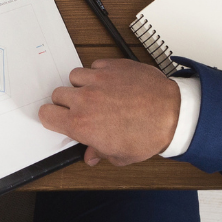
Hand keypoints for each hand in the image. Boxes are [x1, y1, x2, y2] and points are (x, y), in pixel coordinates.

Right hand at [39, 58, 180, 166]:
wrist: (174, 114)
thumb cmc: (150, 135)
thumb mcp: (123, 155)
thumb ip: (100, 153)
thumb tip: (91, 155)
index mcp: (81, 124)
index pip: (46, 114)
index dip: (52, 117)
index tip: (59, 117)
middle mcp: (84, 99)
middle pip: (57, 94)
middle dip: (68, 101)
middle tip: (84, 108)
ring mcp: (96, 80)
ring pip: (74, 77)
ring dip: (82, 84)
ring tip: (98, 93)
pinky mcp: (110, 66)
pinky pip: (94, 66)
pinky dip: (100, 73)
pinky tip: (113, 83)